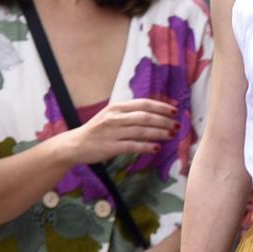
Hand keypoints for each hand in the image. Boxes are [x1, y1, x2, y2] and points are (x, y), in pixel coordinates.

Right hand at [57, 99, 177, 166]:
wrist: (75, 145)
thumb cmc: (97, 130)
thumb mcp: (111, 115)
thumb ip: (130, 112)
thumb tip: (156, 112)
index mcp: (117, 107)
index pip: (144, 104)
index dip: (161, 106)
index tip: (175, 110)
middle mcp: (115, 118)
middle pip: (145, 117)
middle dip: (164, 121)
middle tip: (177, 125)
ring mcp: (112, 132)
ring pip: (141, 131)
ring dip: (159, 133)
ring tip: (171, 135)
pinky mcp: (110, 147)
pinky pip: (133, 146)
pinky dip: (146, 146)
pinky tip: (156, 148)